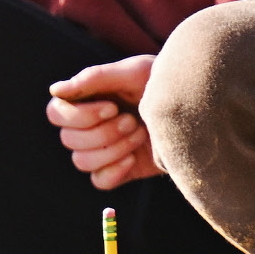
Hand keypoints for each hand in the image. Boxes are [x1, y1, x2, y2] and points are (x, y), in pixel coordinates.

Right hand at [46, 56, 162, 189]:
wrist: (199, 110)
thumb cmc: (165, 83)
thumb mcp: (133, 72)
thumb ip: (94, 78)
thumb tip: (55, 90)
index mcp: (88, 99)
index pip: (56, 113)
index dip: (78, 115)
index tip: (111, 106)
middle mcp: (91, 125)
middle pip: (69, 139)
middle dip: (103, 132)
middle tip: (132, 120)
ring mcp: (105, 149)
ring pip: (81, 161)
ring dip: (112, 149)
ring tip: (139, 133)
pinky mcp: (120, 170)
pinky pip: (99, 181)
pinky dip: (114, 171)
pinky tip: (134, 157)